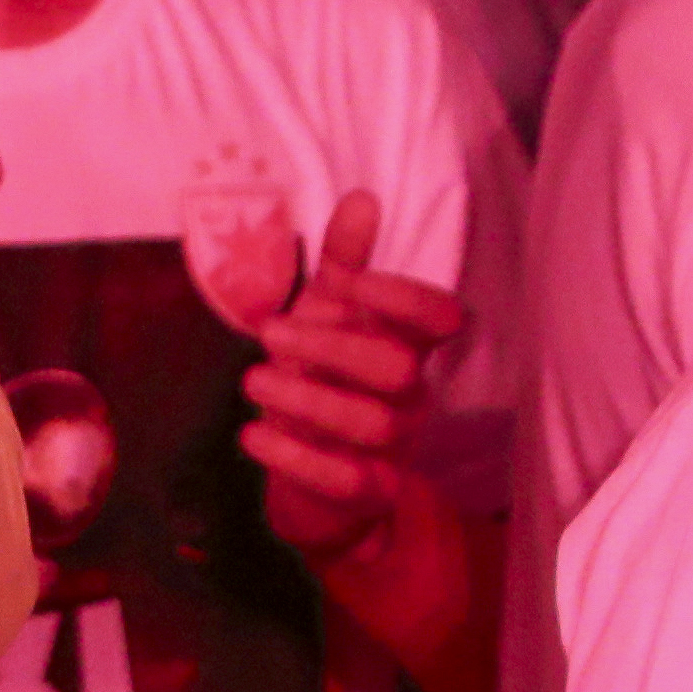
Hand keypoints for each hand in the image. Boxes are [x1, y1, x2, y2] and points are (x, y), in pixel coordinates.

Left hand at [237, 190, 467, 560]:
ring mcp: (396, 449)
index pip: (441, 317)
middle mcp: (411, 396)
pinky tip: (252, 436)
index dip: (401, 296)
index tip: (345, 282)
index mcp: (405, 345)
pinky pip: (345, 479)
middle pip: (398, 366)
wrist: (315, 482)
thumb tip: (362, 196)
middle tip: (268, 333)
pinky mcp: (369, 494)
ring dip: (303, 398)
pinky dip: (292, 455)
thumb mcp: (327, 317)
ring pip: (370, 422)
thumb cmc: (326, 382)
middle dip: (331, 344)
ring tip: (251, 381)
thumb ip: (344, 262)